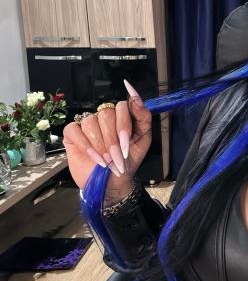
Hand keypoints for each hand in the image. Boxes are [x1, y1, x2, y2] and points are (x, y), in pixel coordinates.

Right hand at [62, 79, 152, 201]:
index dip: (124, 125)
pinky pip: (74, 129)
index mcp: (122, 116)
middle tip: (117, 156)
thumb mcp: (143, 140)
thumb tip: (136, 98)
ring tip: (107, 160)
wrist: (112, 182)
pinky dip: (86, 145)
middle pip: (106, 114)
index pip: (122, 106)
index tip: (126, 141)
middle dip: (113, 139)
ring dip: (100, 144)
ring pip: (91, 122)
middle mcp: (104, 117)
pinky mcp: (72, 133)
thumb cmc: (127, 161)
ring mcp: (88, 124)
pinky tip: (95, 157)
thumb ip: (143, 117)